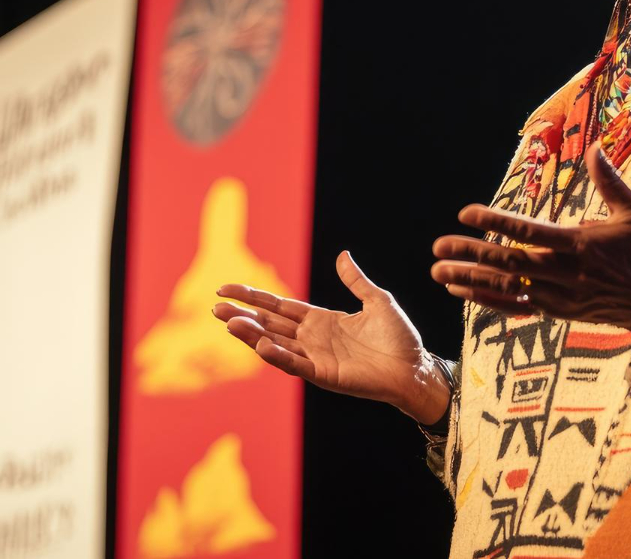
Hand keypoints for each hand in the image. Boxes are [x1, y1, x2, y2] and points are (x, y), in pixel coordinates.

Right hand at [213, 251, 451, 423]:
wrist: (416, 367)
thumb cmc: (399, 338)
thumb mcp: (377, 300)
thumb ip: (356, 281)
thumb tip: (342, 255)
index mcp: (320, 320)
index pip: (279, 306)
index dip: (253, 296)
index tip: (226, 287)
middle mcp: (312, 339)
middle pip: (269, 324)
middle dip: (242, 315)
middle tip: (214, 305)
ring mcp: (316, 358)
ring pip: (276, 344)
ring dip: (252, 335)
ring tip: (229, 322)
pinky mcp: (325, 375)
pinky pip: (297, 365)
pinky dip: (278, 356)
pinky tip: (261, 344)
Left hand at [431, 140, 630, 335]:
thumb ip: (610, 181)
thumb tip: (596, 146)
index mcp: (579, 245)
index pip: (529, 232)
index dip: (496, 222)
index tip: (466, 212)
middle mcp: (564, 274)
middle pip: (509, 264)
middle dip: (471, 254)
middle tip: (438, 247)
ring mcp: (558, 297)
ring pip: (507, 289)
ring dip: (470, 281)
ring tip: (438, 272)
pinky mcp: (557, 313)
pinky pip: (515, 307)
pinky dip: (486, 301)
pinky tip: (461, 293)